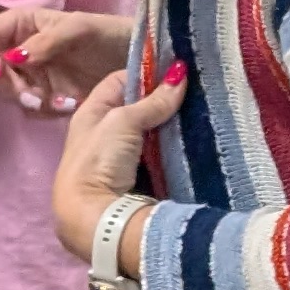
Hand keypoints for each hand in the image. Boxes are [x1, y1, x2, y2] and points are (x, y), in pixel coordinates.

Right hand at [0, 8, 135, 113]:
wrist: (140, 60)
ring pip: (9, 92)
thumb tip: (14, 58)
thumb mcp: (82, 29)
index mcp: (25, 25)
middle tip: (32, 96)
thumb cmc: (110, 34)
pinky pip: (32, 108)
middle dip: (8, 85)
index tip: (0, 70)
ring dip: (27, 100)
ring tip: (57, 103)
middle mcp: (23, 49)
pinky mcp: (48, 97)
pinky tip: (70, 105)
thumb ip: (48, 40)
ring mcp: (34, 75)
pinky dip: (45, 110)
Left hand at [50, 61, 189, 264]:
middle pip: (137, 108)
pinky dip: (171, 149)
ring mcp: (119, 158)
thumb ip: (152, 101)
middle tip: (194, 92)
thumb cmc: (99, 161)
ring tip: (199, 113)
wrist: (94, 218)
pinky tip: (191, 141)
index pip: (120, 81)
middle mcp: (103, 133)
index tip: (175, 71)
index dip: (145, 73)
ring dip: (170, 127)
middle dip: (162, 101)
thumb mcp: (123, 122)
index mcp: (90, 113)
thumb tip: (180, 73)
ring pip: (150, 133)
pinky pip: (157, 156)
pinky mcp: (135, 180)